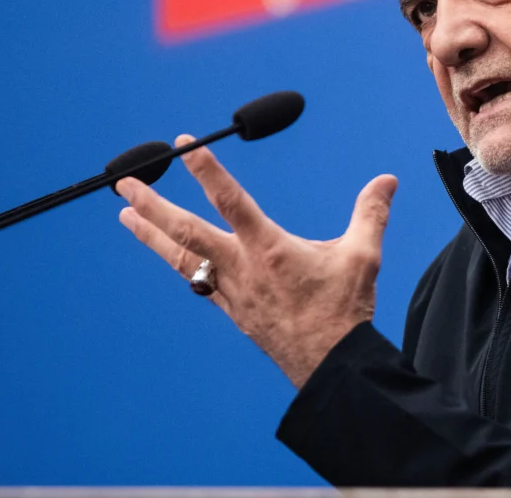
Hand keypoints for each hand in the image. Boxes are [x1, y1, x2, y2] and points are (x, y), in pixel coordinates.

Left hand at [116, 134, 397, 388]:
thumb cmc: (344, 312)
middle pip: (186, 231)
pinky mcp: (233, 311)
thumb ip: (371, 213)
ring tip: (125, 216)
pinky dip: (179, 263)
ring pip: (181, 258)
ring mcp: (232, 292)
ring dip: (151, 235)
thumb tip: (387, 180)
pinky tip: (171, 256)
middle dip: (153, 205)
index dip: (205, 169)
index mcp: (269, 249)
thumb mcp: (362, 256)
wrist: (328, 366)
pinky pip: (196, 282)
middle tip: (123, 183)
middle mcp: (242, 268)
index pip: (230, 199)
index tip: (184, 144)